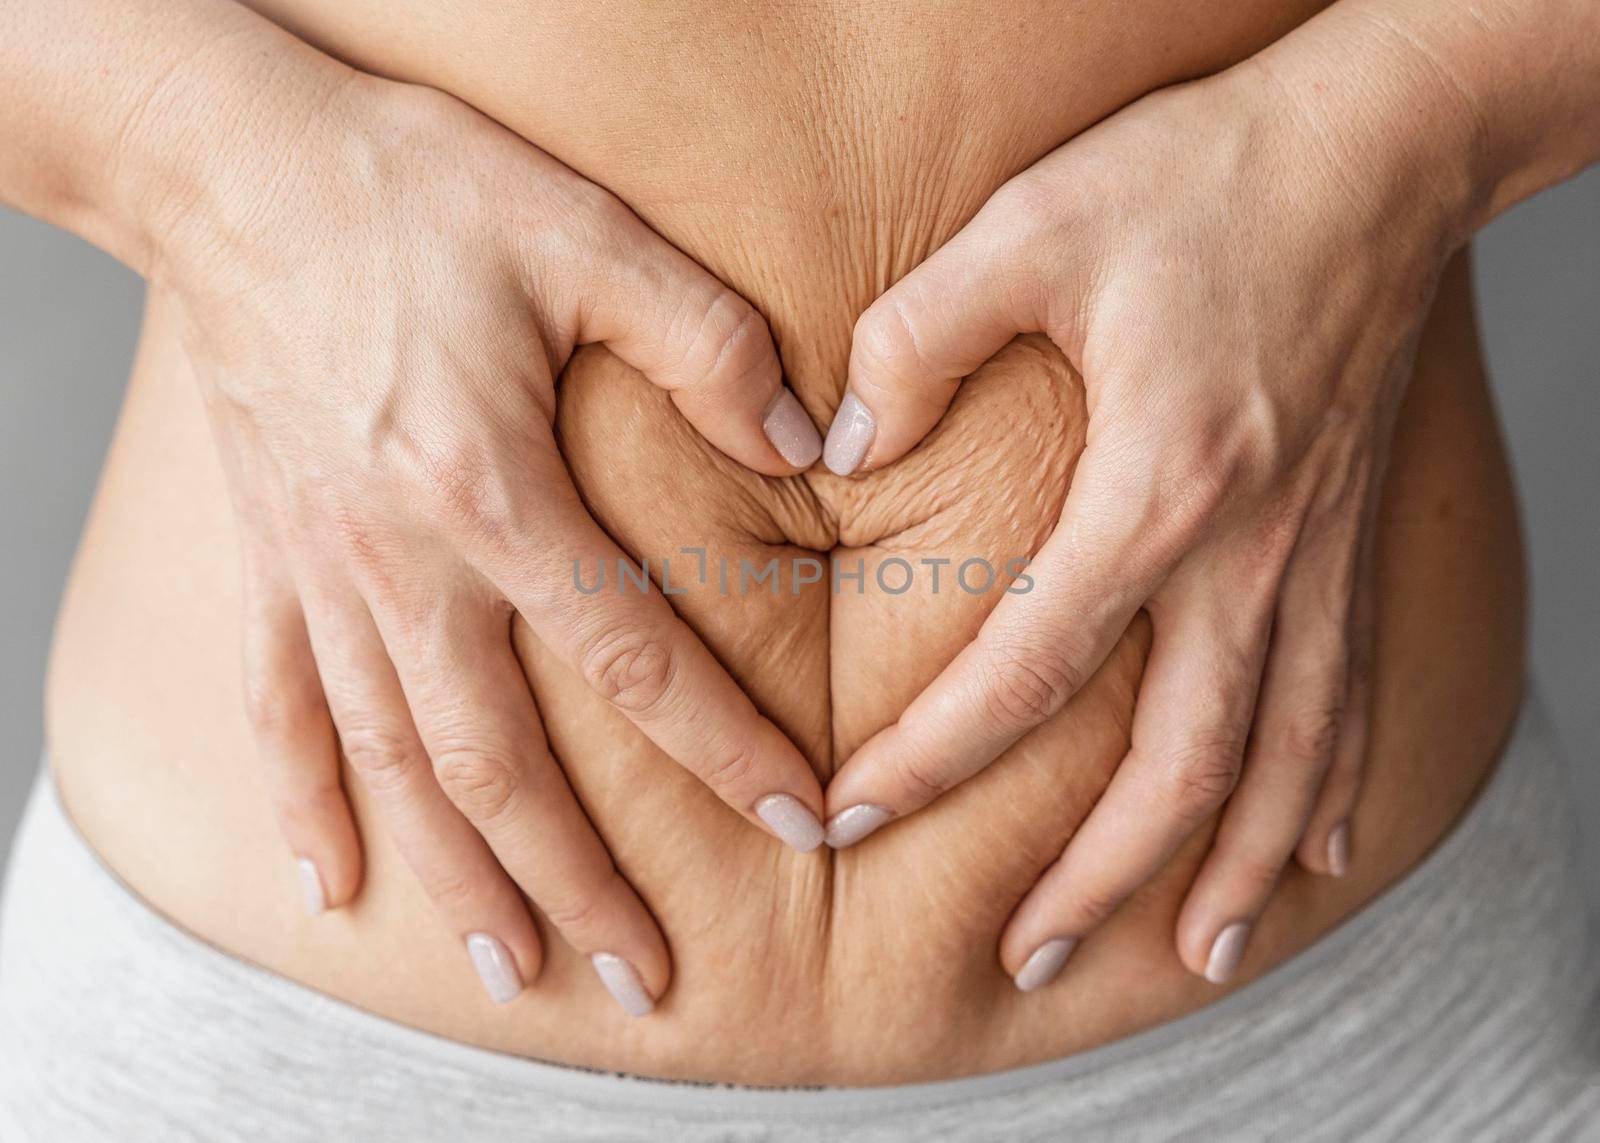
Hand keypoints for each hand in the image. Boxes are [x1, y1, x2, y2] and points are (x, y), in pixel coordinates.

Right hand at [157, 70, 826, 1011]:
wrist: (226, 161)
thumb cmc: (403, 188)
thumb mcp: (578, 232)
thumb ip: (706, 339)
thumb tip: (806, 434)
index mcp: (491, 492)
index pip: (635, 659)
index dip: (727, 749)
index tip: (801, 821)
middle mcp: (399, 563)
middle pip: (503, 763)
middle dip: (583, 880)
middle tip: (645, 975)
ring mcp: (319, 573)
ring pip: (397, 763)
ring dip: (459, 875)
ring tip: (514, 965)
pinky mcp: (266, 556)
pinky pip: (275, 706)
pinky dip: (303, 800)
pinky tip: (329, 880)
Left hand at [820, 58, 1475, 986]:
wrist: (1378, 141)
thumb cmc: (1207, 175)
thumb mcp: (1033, 225)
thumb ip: (917, 339)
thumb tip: (847, 447)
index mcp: (1158, 487)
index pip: (1029, 668)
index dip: (934, 757)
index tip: (857, 814)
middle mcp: (1250, 549)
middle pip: (1179, 764)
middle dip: (1097, 879)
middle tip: (1027, 961)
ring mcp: (1317, 553)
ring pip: (1283, 757)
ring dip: (1229, 870)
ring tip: (1191, 958)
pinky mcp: (1353, 533)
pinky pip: (1354, 692)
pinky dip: (1332, 785)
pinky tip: (1312, 850)